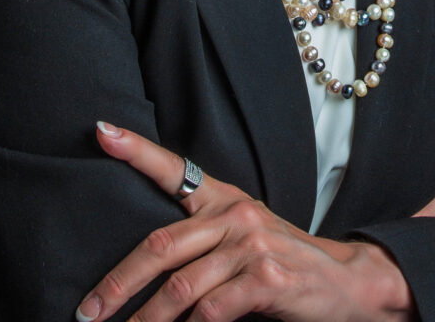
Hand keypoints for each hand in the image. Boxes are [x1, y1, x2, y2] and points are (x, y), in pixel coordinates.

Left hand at [76, 124, 414, 321]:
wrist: (346, 282)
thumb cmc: (284, 262)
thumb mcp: (244, 236)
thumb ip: (202, 240)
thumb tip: (143, 265)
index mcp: (223, 198)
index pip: (172, 167)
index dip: (136, 150)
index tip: (101, 132)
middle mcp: (234, 214)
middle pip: (161, 245)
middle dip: (118, 282)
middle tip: (87, 312)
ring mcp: (251, 246)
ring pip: (181, 288)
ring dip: (145, 321)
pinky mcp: (266, 279)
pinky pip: (211, 312)